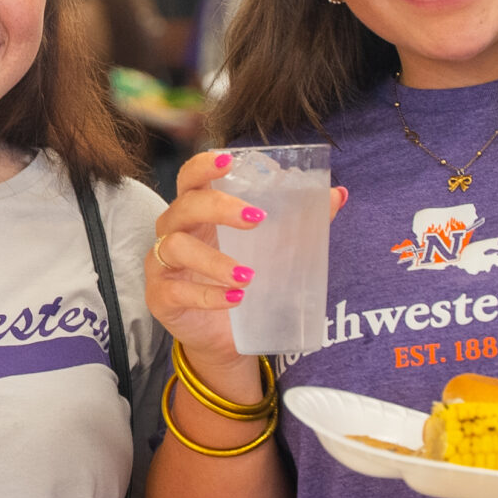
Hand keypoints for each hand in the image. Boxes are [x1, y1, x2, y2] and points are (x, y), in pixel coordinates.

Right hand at [147, 150, 346, 366]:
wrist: (224, 337)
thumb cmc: (240, 281)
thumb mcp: (271, 249)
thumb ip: (299, 222)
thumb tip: (338, 194)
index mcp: (197, 212)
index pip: (190, 178)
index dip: (203, 165)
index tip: (229, 160)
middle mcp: (174, 231)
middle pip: (184, 205)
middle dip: (218, 208)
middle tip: (256, 219)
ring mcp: (162, 264)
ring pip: (177, 247)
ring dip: (215, 260)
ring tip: (249, 276)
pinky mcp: (160, 296)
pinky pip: (177, 290)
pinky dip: (208, 295)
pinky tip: (235, 300)